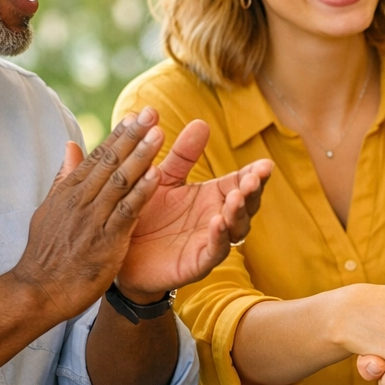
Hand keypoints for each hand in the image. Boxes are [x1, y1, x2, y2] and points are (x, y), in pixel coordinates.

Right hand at [12, 111, 166, 318]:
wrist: (38, 291)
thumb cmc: (47, 253)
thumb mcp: (50, 210)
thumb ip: (65, 178)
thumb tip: (71, 146)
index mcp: (70, 192)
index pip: (97, 156)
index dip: (119, 134)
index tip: (137, 114)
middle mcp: (81, 200)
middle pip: (110, 162)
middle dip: (133, 135)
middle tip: (152, 112)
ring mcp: (92, 220)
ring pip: (120, 181)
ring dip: (140, 156)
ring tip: (159, 134)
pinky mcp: (105, 241)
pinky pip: (126, 212)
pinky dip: (140, 192)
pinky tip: (156, 176)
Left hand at [114, 110, 273, 301]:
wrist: (119, 251)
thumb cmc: (144, 212)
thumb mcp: (163, 178)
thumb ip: (183, 155)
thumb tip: (201, 122)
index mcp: (212, 196)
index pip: (241, 182)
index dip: (255, 174)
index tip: (265, 164)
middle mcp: (217, 217)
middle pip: (246, 204)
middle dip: (253, 191)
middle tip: (254, 178)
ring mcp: (210, 241)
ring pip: (236, 228)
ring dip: (238, 212)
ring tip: (235, 197)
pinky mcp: (197, 263)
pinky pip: (214, 250)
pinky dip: (219, 237)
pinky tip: (217, 221)